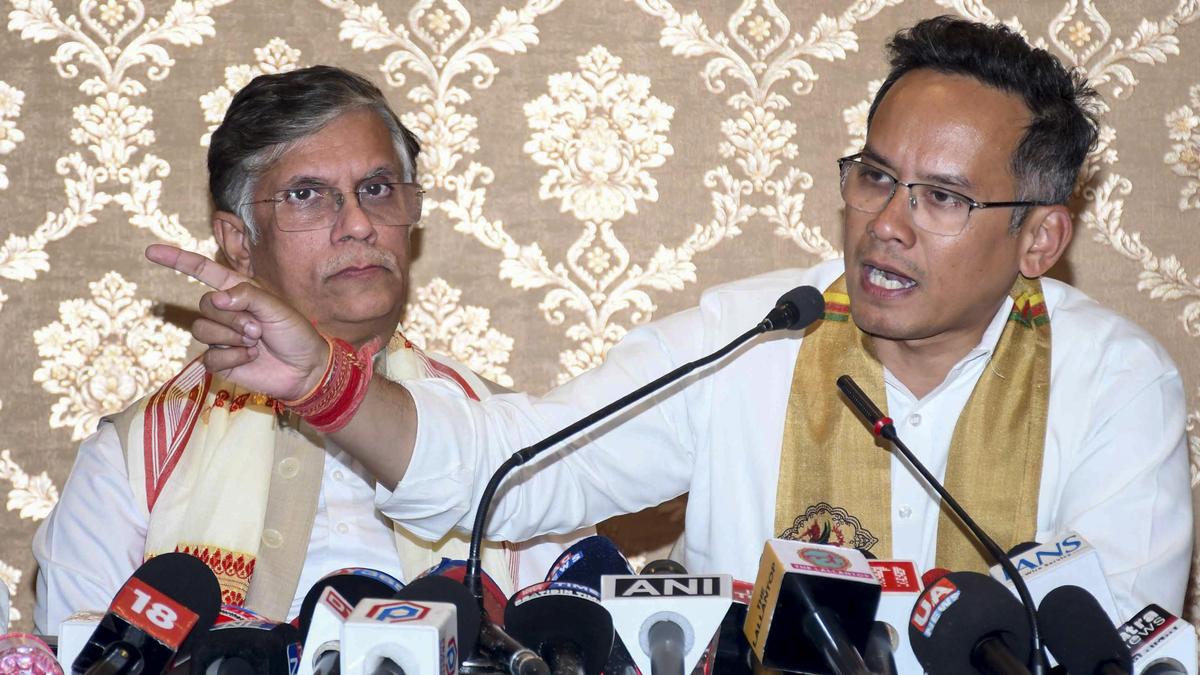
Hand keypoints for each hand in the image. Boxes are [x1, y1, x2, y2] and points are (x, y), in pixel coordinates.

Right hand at [145, 244, 328, 400]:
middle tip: (258, 329)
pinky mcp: (220, 361)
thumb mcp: (276, 307)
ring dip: (232, 337)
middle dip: (232, 318)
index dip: (177, 260)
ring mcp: (220, 337)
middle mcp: (225, 312)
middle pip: (204, 306)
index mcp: (237, 292)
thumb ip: (247, 296)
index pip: (201, 271)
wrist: (305, 369)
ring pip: (202, 330)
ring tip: (256, 343)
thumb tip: (215, 298)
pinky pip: (210, 356)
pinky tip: (251, 358)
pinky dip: (233, 358)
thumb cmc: (295, 333)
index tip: (150, 251)